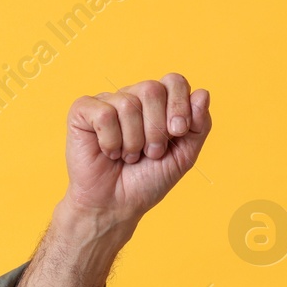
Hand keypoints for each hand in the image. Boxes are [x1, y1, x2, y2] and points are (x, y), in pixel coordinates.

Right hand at [62, 74, 210, 224]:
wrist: (117, 205)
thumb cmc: (148, 180)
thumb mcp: (184, 156)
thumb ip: (199, 126)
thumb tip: (203, 94)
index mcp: (158, 104)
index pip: (174, 81)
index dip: (180, 105)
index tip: (178, 133)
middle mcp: (133, 97)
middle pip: (152, 89)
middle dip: (157, 129)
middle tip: (151, 153)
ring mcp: (107, 102)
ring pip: (128, 104)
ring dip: (134, 141)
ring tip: (129, 157)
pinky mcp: (83, 111)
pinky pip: (104, 115)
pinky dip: (111, 141)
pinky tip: (109, 152)